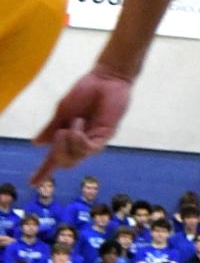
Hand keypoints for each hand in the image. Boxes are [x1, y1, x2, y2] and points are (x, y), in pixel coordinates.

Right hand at [30, 66, 132, 183]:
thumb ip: (51, 127)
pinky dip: (79, 139)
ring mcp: (93, 140)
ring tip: (74, 121)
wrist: (105, 79)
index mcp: (67, 136)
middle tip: (58, 133)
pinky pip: (88, 149)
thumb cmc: (85, 91)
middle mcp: (80, 142)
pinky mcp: (105, 136)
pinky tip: (79, 124)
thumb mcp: (62, 111)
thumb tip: (37, 144)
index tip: (32, 184)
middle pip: (65, 162)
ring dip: (69, 141)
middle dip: (57, 152)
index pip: (55, 158)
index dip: (43, 171)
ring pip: (76, 157)